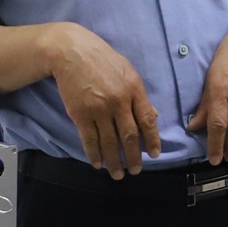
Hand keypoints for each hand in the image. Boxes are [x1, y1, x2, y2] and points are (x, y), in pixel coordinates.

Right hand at [47, 24, 161, 177]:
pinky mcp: (80, 114)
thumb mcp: (129, 72)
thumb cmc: (103, 60)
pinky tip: (98, 164)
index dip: (152, 140)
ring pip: (109, 141)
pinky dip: (94, 154)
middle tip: (136, 170)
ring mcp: (98, 109)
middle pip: (129, 136)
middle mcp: (119, 102)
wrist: (72, 52)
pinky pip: (89, 139)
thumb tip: (152, 116)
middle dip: (134, 157)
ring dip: (114, 161)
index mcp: (134, 90)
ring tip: (118, 174)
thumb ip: (140, 95)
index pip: (147, 120)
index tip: (155, 154)